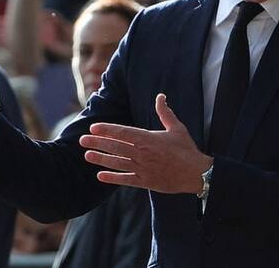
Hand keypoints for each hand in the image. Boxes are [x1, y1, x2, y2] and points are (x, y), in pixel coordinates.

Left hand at [80, 93, 211, 193]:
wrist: (196, 173)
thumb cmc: (187, 149)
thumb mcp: (177, 128)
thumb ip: (165, 113)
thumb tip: (160, 96)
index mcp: (149, 139)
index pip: (123, 133)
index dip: (107, 130)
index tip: (93, 128)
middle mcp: (143, 154)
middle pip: (116, 147)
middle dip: (98, 143)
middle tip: (82, 140)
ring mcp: (143, 169)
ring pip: (117, 163)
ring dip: (101, 159)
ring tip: (87, 155)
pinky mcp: (145, 182)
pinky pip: (125, 179)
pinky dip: (112, 178)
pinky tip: (100, 176)